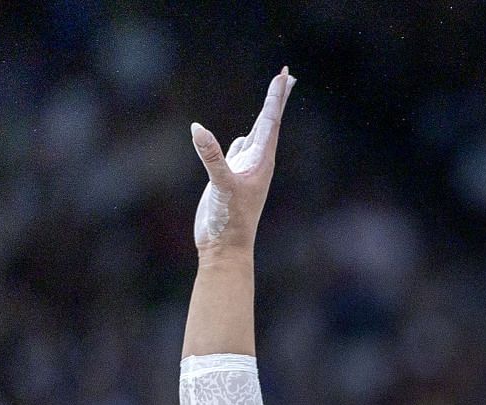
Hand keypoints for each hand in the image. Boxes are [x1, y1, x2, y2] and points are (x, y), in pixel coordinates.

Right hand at [190, 67, 294, 255]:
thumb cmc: (229, 221)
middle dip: (277, 99)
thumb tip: (197, 129)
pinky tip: (243, 136)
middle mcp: (256, 162)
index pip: (270, 120)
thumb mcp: (221, 186)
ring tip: (273, 99)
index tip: (284, 74)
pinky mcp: (229, 177)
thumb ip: (211, 157)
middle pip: (269, 122)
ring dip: (264, 116)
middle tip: (288, 76)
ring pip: (255, 134)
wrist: (224, 248)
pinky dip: (242, 138)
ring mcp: (243, 169)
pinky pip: (238, 151)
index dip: (276, 96)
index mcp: (261, 161)